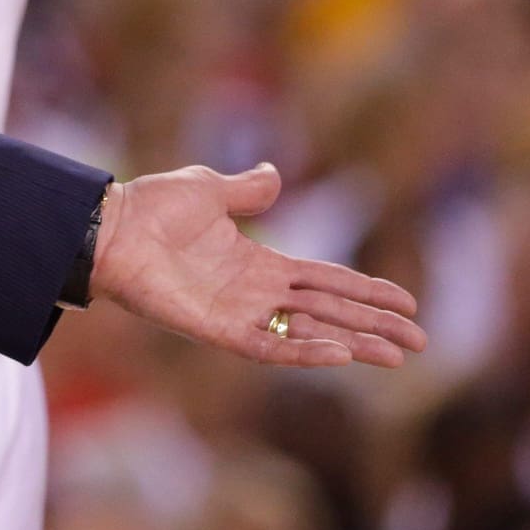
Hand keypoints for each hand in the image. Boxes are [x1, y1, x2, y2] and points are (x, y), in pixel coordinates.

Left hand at [90, 164, 425, 367]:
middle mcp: (256, 292)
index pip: (325, 280)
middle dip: (374, 325)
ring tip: (396, 355)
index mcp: (259, 261)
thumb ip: (246, 190)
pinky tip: (339, 354)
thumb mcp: (208, 189)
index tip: (406, 301)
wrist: (109, 226)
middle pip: (329, 311)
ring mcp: (239, 313)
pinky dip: (304, 352)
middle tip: (420, 342)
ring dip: (353, 344)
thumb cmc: (150, 207)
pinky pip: (268, 348)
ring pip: (309, 334)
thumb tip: (275, 174)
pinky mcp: (217, 330)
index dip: (365, 290)